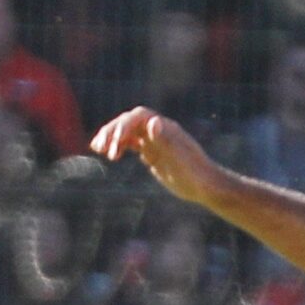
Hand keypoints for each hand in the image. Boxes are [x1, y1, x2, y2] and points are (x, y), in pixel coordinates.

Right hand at [91, 107, 228, 209]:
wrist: (207, 187)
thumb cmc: (197, 174)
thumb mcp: (180, 159)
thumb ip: (166, 141)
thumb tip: (152, 122)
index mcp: (165, 128)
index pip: (139, 117)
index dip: (124, 125)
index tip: (115, 141)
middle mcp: (158, 131)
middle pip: (129, 123)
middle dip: (112, 132)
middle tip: (100, 148)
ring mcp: (154, 141)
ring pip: (127, 133)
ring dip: (111, 138)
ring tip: (97, 150)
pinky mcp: (151, 153)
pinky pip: (131, 144)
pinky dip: (118, 147)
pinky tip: (108, 155)